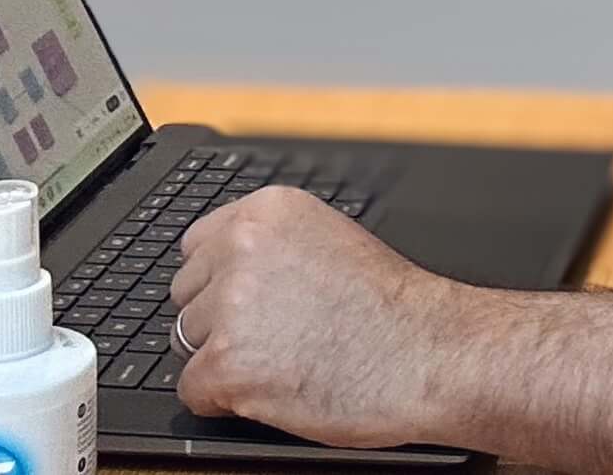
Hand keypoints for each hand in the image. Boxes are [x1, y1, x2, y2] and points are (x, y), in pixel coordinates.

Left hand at [168, 188, 479, 445]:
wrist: (426, 355)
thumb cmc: (392, 310)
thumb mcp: (330, 240)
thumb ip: (273, 246)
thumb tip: (228, 271)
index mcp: (266, 212)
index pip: (198, 247)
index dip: (220, 282)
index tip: (246, 303)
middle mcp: (241, 248)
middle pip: (187, 295)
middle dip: (218, 321)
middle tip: (272, 339)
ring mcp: (231, 306)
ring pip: (188, 342)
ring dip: (223, 359)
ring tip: (279, 364)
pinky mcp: (228, 364)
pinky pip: (192, 389)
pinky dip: (223, 400)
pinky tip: (268, 392)